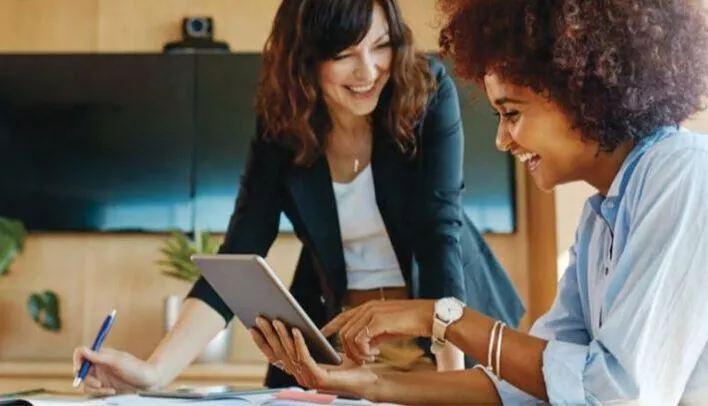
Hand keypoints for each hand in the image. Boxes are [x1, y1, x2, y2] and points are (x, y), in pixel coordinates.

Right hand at [72, 346, 161, 395]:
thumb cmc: (137, 368)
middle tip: (97, 384)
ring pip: (85, 383)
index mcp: (101, 355)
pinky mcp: (104, 387)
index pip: (81, 354)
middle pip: (80, 371)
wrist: (150, 382)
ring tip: (108, 389)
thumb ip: (99, 357)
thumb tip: (83, 350)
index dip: (77, 360)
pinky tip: (112, 391)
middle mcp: (99, 365)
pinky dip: (100, 393)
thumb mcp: (118, 362)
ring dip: (94, 388)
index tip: (80, 369)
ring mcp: (101, 376)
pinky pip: (93, 391)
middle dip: (86, 379)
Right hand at [250, 317, 375, 394]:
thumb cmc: (348, 363)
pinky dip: (299, 343)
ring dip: (282, 336)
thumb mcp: (322, 349)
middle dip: (268, 334)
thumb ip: (306, 343)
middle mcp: (300, 376)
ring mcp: (309, 379)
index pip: (275, 356)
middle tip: (260, 317)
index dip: (262, 342)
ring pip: (290, 354)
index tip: (253, 326)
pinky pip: (305, 358)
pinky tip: (296, 330)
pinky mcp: (319, 379)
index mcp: (299, 370)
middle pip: (279, 354)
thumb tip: (291, 324)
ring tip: (277, 320)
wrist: (368, 378)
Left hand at [321, 299, 434, 363]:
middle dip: (348, 349)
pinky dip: (363, 351)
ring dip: (356, 352)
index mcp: (368, 307)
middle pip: (343, 330)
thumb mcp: (387, 327)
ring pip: (349, 336)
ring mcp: (371, 313)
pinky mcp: (378, 321)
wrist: (429, 316)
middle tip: (361, 359)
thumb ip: (373, 333)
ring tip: (370, 357)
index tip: (322, 333)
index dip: (330, 326)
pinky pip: (360, 339)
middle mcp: (367, 308)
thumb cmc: (411, 322)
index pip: (343, 316)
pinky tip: (375, 353)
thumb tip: (364, 346)